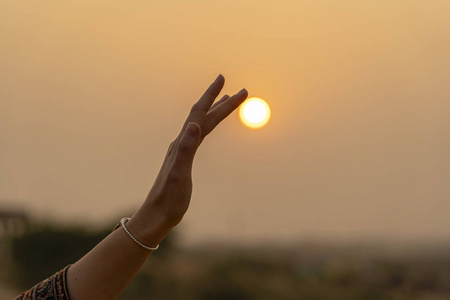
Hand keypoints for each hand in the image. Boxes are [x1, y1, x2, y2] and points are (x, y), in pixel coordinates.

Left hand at [129, 75, 247, 245]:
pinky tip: (208, 127)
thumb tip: (194, 124)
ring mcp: (183, 149)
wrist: (157, 214)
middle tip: (242, 91)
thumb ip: (185, 149)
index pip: (200, 113)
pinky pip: (200, 135)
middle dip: (222, 101)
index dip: (212, 96)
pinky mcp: (184, 159)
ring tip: (227, 100)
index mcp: (182, 142)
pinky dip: (209, 125)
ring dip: (216, 111)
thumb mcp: (179, 174)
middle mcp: (182, 141)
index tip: (223, 79)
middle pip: (204, 116)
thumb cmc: (169, 198)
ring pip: (203, 124)